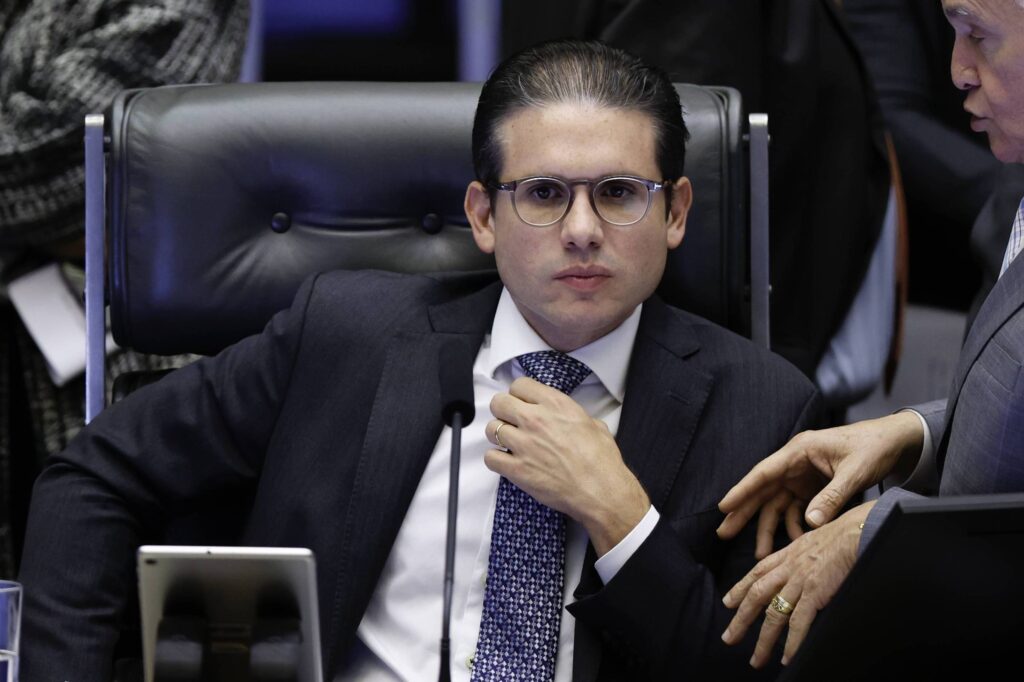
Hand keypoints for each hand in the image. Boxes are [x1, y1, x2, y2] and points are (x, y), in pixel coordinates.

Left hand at [484, 377, 648, 555]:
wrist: (600, 491)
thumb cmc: (601, 461)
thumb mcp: (594, 424)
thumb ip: (572, 416)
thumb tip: (566, 419)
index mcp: (556, 404)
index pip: (520, 385)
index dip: (519, 394)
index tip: (522, 403)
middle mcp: (535, 420)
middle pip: (499, 402)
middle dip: (503, 410)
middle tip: (511, 421)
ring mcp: (523, 444)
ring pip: (491, 429)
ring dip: (499, 435)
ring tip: (509, 443)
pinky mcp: (516, 469)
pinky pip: (490, 457)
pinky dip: (496, 459)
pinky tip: (507, 462)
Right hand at [716, 412, 921, 556]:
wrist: (895, 441)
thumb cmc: (873, 448)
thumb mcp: (854, 473)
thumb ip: (831, 498)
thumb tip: (809, 524)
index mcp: (800, 451)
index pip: (764, 473)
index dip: (742, 490)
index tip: (723, 507)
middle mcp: (795, 463)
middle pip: (763, 490)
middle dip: (744, 512)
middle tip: (723, 533)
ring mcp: (802, 476)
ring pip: (776, 504)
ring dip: (769, 528)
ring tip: (761, 554)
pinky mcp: (812, 487)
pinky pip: (796, 510)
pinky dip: (794, 526)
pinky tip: (797, 542)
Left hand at [720, 501, 874, 666]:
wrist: (858, 530)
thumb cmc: (844, 532)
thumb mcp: (815, 539)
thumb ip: (804, 555)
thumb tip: (805, 566)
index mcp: (788, 554)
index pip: (757, 573)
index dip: (740, 588)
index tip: (728, 603)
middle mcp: (788, 568)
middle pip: (756, 596)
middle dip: (741, 619)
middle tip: (729, 638)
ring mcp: (799, 581)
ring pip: (774, 615)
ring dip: (764, 640)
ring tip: (756, 659)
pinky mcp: (815, 593)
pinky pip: (799, 623)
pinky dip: (791, 643)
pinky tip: (786, 658)